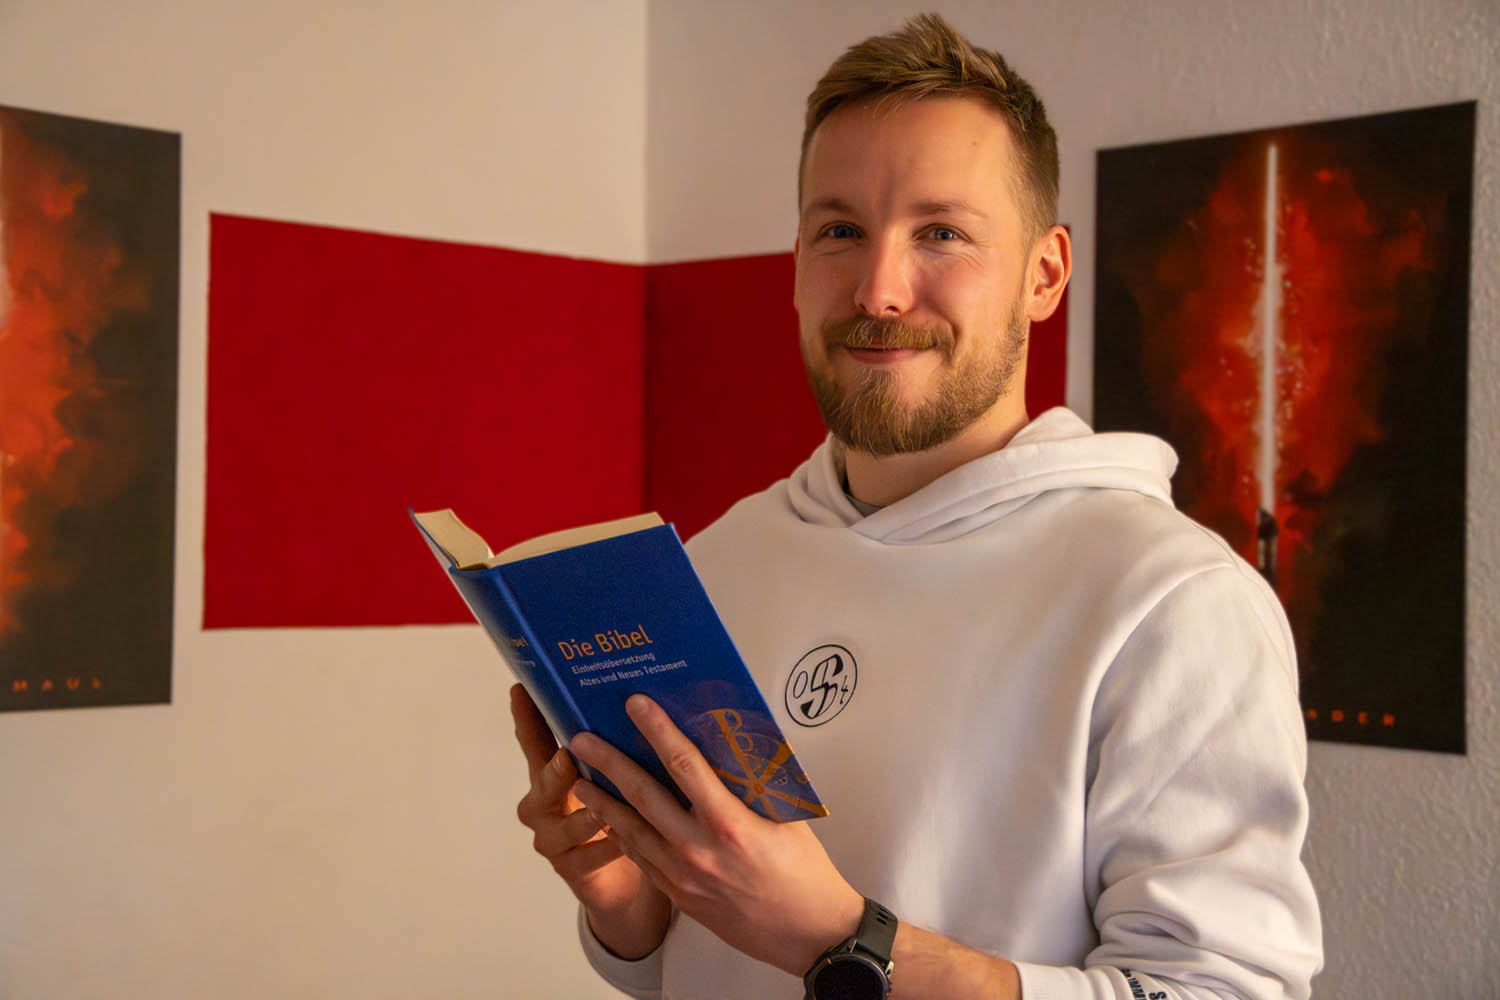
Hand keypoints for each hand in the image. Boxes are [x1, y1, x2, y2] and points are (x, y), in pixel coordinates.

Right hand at [509, 684, 669, 957]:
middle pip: (542, 784)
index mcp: (553, 772)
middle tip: (568, 756)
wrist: (624, 878)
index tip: (521, 689)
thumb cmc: (623, 811)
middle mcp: (545, 803)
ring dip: (585, 816)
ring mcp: (553, 838)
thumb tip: (638, 697)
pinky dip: (605, 849)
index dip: (527, 717)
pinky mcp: (570, 869)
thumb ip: (617, 743)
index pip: (536, 740)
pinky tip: (622, 842)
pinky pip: (586, 858)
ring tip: (603, 810)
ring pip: (563, 826)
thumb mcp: (617, 773)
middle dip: (554, 771)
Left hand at [570, 694, 864, 976]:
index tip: (637, 705)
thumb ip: (753, 783)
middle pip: (643, 796)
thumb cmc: (804, 871)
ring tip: (579, 780)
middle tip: (581, 739)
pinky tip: (610, 820)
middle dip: (609, 763)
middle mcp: (698, 850)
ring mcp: (683, 876)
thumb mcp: (786, 817)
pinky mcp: (679, 896)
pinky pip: (642, 859)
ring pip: (631, 831)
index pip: (685, 765)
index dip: (658, 731)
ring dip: (602, 803)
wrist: (808, 934)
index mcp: (729, 823)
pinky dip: (622, 836)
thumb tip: (730, 743)